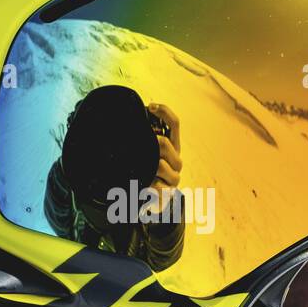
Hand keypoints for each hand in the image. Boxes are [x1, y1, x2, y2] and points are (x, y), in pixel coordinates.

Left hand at [144, 103, 181, 219]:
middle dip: (148, 142)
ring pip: (160, 165)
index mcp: (172, 147)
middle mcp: (176, 161)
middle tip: (131, 145)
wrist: (138, 200)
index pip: (174, 123)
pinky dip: (148, 185)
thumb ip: (141, 133)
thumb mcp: (140, 149)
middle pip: (165, 143)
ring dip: (145, 165)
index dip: (164, 112)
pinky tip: (142, 186)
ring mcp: (173, 178)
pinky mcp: (167, 194)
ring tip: (133, 168)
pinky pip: (158, 188)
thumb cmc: (137, 170)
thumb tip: (134, 112)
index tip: (149, 106)